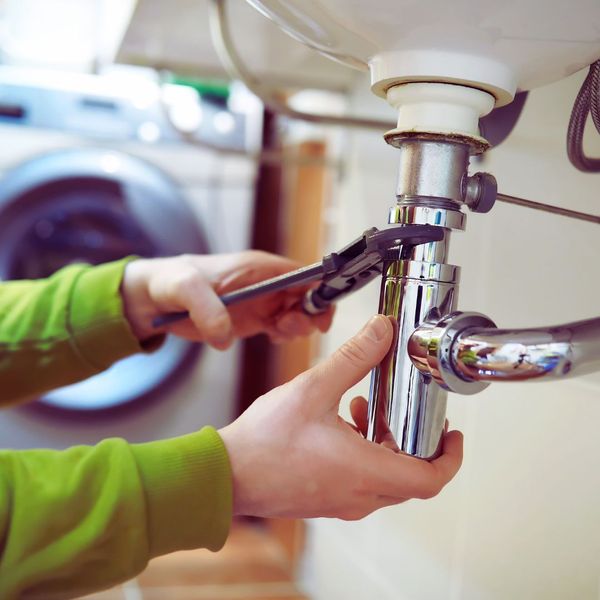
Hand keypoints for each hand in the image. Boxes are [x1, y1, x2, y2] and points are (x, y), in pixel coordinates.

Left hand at [121, 251, 333, 348]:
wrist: (154, 298)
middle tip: (286, 327)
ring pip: (298, 314)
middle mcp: (266, 283)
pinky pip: (281, 328)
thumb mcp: (184, 288)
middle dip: (309, 314)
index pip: (304, 274)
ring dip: (296, 327)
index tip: (320, 314)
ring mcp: (262, 302)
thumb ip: (206, 308)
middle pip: (308, 296)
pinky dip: (283, 335)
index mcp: (258, 267)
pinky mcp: (253, 319)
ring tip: (275, 333)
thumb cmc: (171, 281)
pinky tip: (271, 337)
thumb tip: (226, 336)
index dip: (320, 290)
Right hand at [219, 315, 462, 519]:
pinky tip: (340, 422)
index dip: (450, 457)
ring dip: (386, 444)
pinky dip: (364, 453)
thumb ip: (353, 358)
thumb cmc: (264, 441)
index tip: (452, 435)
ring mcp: (341, 501)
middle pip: (411, 477)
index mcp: (364, 471)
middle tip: (408, 412)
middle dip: (415, 442)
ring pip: (385, 479)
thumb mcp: (314, 389)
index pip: (430, 479)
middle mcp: (358, 495)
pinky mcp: (326, 499)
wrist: (225, 474)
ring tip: (366, 408)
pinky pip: (361, 482)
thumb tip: (382, 331)